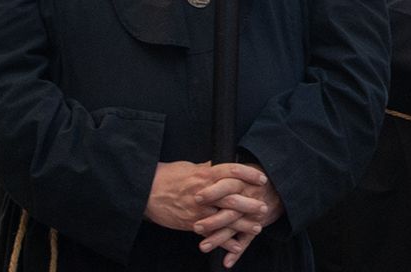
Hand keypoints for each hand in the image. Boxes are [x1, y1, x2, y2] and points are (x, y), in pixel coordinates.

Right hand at [144, 161, 267, 233]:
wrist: (146, 191)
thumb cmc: (167, 176)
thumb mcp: (189, 167)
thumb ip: (206, 168)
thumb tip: (220, 164)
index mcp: (204, 174)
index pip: (232, 171)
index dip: (249, 174)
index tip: (262, 178)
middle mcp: (204, 192)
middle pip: (232, 197)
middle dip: (250, 203)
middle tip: (264, 207)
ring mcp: (198, 209)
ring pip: (225, 218)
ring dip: (243, 224)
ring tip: (257, 227)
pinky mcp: (191, 223)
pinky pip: (212, 234)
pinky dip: (225, 241)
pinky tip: (237, 246)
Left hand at [197, 175, 284, 267]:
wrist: (280, 187)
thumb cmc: (254, 178)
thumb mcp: (241, 170)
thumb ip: (223, 172)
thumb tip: (203, 168)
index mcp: (241, 182)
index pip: (226, 185)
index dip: (212, 192)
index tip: (197, 198)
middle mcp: (247, 198)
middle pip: (229, 210)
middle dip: (212, 220)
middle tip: (196, 227)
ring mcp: (251, 214)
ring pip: (235, 228)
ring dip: (219, 238)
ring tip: (204, 246)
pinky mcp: (256, 226)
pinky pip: (246, 240)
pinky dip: (237, 252)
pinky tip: (227, 262)